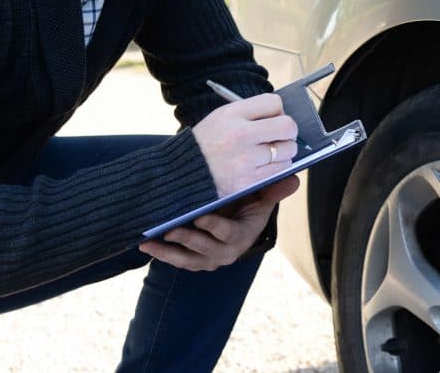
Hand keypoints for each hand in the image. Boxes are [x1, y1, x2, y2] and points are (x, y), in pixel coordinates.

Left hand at [138, 176, 299, 269]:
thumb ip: (273, 189)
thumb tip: (293, 178)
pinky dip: (161, 254)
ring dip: (168, 252)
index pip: (229, 234)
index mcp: (243, 235)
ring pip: (188, 259)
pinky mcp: (194, 260)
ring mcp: (209, 258)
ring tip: (150, 242)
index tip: (200, 217)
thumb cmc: (248, 203)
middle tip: (170, 230)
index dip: (214, 227)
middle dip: (187, 240)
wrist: (239, 218)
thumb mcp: (261, 197)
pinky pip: (177, 261)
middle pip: (205, 249)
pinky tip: (145, 245)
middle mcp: (226, 251)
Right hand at [191, 93, 298, 196]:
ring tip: (269, 154)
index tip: (273, 118)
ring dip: (284, 152)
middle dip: (288, 131)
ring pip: (287, 150)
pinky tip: (265, 166)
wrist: (182, 174)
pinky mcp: (248, 181)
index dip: (278, 111)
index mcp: (232, 114)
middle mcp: (240, 134)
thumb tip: (280, 116)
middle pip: (287, 126)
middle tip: (280, 137)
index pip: (273, 103)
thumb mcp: (220, 118)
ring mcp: (246, 159)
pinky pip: (280, 171)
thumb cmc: (204, 145)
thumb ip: (249, 113)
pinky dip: (278, 168)